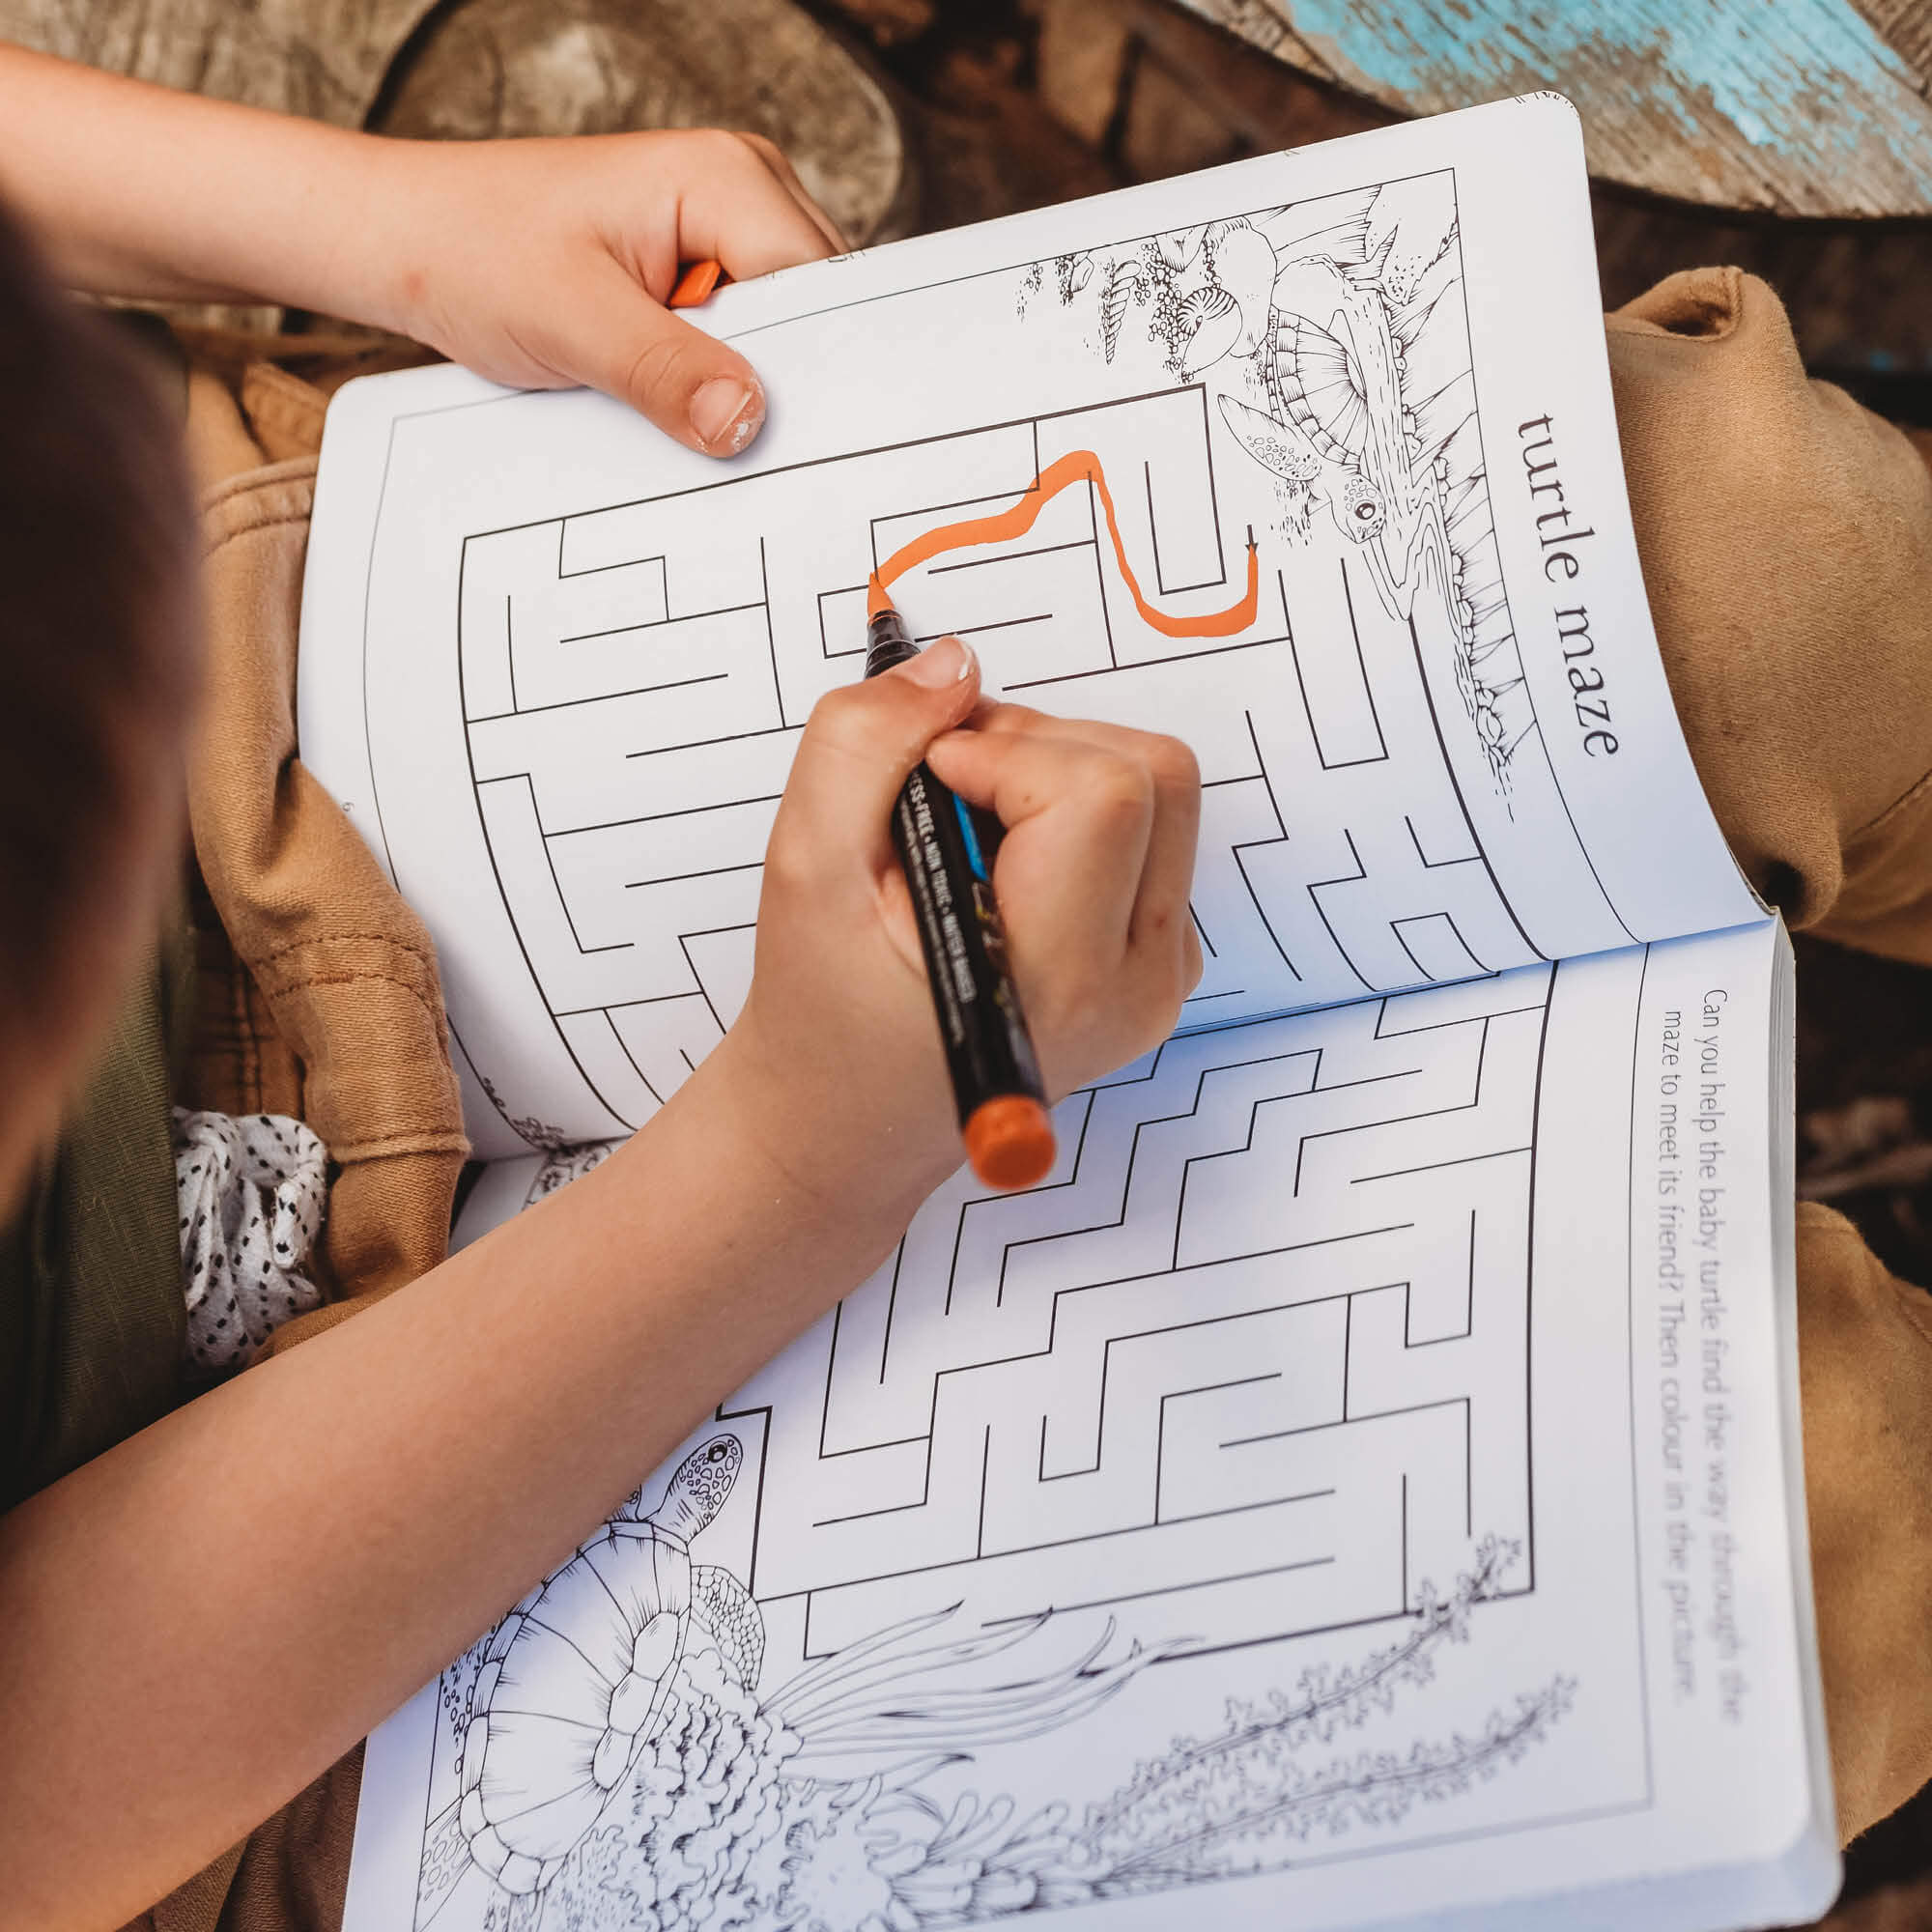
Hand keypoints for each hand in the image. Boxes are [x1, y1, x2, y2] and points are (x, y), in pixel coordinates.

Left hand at [0, 50, 844, 457]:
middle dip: (779, 385)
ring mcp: (723, 233)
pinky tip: (679, 407)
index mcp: (727, 177)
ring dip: (740, 388)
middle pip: (813, 317)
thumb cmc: (470, 250)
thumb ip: (666, 371)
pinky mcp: (696, 273)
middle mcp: (741, 192)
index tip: (803, 444)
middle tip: (739, 444)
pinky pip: (738, 342)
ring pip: (780, 339)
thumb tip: (747, 422)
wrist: (401, 239)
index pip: (823, 290)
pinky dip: (713, 383)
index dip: (817, 373)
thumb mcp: (572, 323)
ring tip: (692, 418)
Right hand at [708, 638, 1202, 1222]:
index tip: (929, 786)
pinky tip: (997, 864)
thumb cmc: (824, 1016)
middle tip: (945, 794)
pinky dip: (1072, 811)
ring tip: (965, 832)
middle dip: (1039, 748)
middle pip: (1150, 774)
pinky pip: (1151, 827)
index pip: (1102, 794)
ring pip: (1159, 788)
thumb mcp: (806, 866)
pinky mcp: (1157, 952)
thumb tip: (950, 665)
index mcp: (1059, 981)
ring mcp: (1158, 973)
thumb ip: (863, 745)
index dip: (1007, 753)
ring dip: (1056, 771)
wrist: (849, 1122)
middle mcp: (1134, 984)